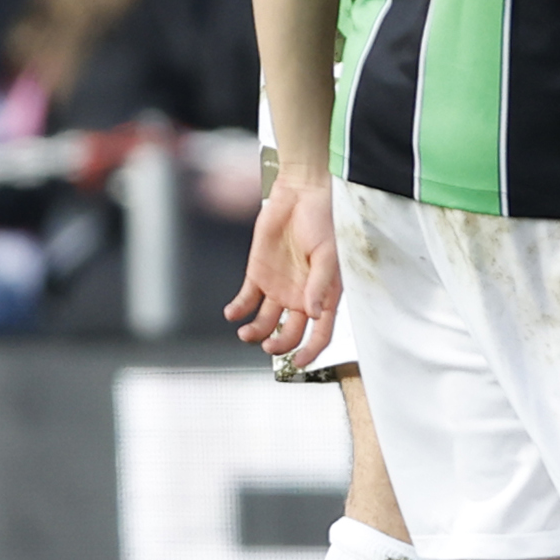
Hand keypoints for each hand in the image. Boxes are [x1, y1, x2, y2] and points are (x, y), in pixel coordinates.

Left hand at [225, 176, 337, 370]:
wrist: (299, 196)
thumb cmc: (323, 223)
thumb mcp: (327, 254)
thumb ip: (321, 284)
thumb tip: (315, 314)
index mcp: (325, 294)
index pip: (322, 332)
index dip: (312, 350)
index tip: (300, 364)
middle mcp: (302, 296)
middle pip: (291, 333)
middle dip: (280, 345)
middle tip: (269, 346)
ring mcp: (279, 287)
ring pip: (266, 323)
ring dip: (256, 333)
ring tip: (246, 333)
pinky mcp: (258, 276)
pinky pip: (246, 301)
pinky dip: (237, 310)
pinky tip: (233, 313)